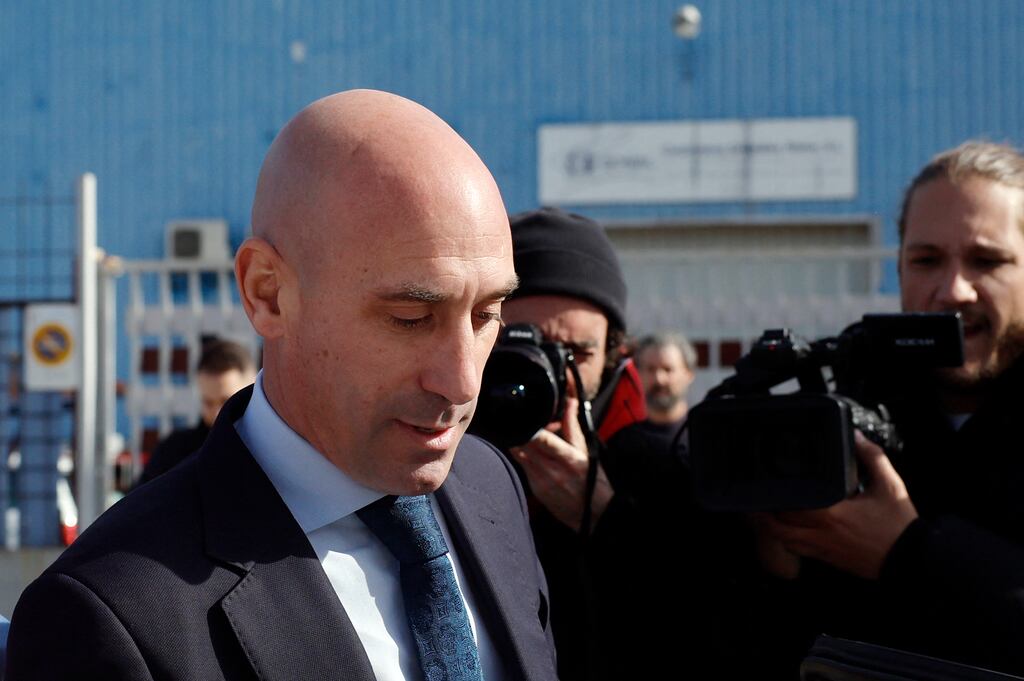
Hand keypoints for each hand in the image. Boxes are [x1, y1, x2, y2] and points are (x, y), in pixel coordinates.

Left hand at [510, 377, 613, 532]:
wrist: (594, 515)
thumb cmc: (594, 481)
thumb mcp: (586, 451)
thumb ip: (573, 426)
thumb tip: (569, 402)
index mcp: (568, 458)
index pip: (541, 439)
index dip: (528, 427)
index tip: (524, 417)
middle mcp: (552, 471)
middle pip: (523, 444)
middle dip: (523, 430)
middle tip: (530, 424)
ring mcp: (541, 482)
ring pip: (519, 454)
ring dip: (522, 442)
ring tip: (533, 438)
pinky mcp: (535, 490)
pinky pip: (523, 467)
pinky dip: (525, 456)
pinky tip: (536, 455)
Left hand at [759, 432, 918, 579]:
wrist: (912, 559)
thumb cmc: (899, 525)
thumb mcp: (890, 486)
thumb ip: (871, 457)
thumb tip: (856, 436)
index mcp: (832, 514)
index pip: (791, 506)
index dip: (775, 496)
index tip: (767, 482)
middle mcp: (821, 533)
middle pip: (777, 525)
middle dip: (764, 511)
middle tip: (759, 496)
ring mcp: (821, 549)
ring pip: (783, 540)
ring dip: (770, 527)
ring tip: (763, 512)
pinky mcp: (826, 559)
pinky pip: (796, 550)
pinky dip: (785, 539)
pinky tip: (784, 528)